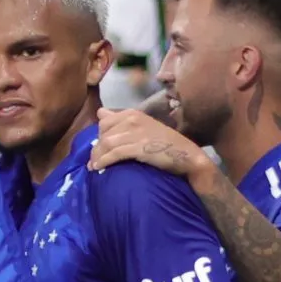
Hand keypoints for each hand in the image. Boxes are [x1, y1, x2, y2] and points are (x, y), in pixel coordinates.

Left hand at [89, 107, 208, 176]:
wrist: (186, 155)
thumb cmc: (165, 143)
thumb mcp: (143, 126)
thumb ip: (121, 121)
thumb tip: (100, 113)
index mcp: (133, 113)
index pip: (104, 121)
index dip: (98, 136)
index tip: (98, 148)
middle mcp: (133, 119)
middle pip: (103, 132)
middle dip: (96, 148)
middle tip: (94, 160)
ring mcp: (136, 133)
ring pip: (106, 143)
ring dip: (97, 156)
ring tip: (93, 166)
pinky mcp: (139, 147)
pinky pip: (114, 154)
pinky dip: (104, 161)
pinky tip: (99, 168)